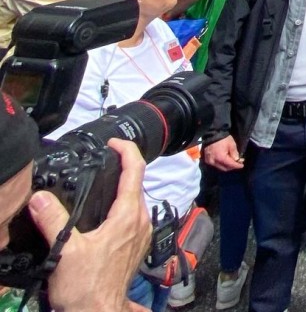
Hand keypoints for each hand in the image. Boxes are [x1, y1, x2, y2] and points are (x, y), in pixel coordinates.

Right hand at [32, 139, 152, 311]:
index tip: (114, 142)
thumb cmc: (86, 287)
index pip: (135, 172)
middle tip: (104, 157)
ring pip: (135, 201)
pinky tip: (104, 211)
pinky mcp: (135, 246)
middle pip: (137, 184)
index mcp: (127, 216)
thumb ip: (53, 221)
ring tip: (103, 180)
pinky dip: (122, 205)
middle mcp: (140, 222)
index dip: (127, 151)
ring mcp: (140, 234)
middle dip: (123, 167)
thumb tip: (41, 198)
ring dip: (122, 187)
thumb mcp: (65, 251)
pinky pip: (132, 216)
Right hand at [203, 135, 244, 171]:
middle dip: (232, 166)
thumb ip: (234, 154)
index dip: (237, 166)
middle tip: (238, 162)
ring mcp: (209, 162)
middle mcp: (214, 162)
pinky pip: (215, 165)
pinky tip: (226, 161)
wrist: (212, 134)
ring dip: (227, 166)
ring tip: (233, 162)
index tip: (242, 165)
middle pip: (225, 168)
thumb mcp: (232, 145)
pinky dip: (221, 164)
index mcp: (220, 158)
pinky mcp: (207, 160)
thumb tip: (237, 160)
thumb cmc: (223, 139)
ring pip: (220, 167)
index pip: (230, 165)